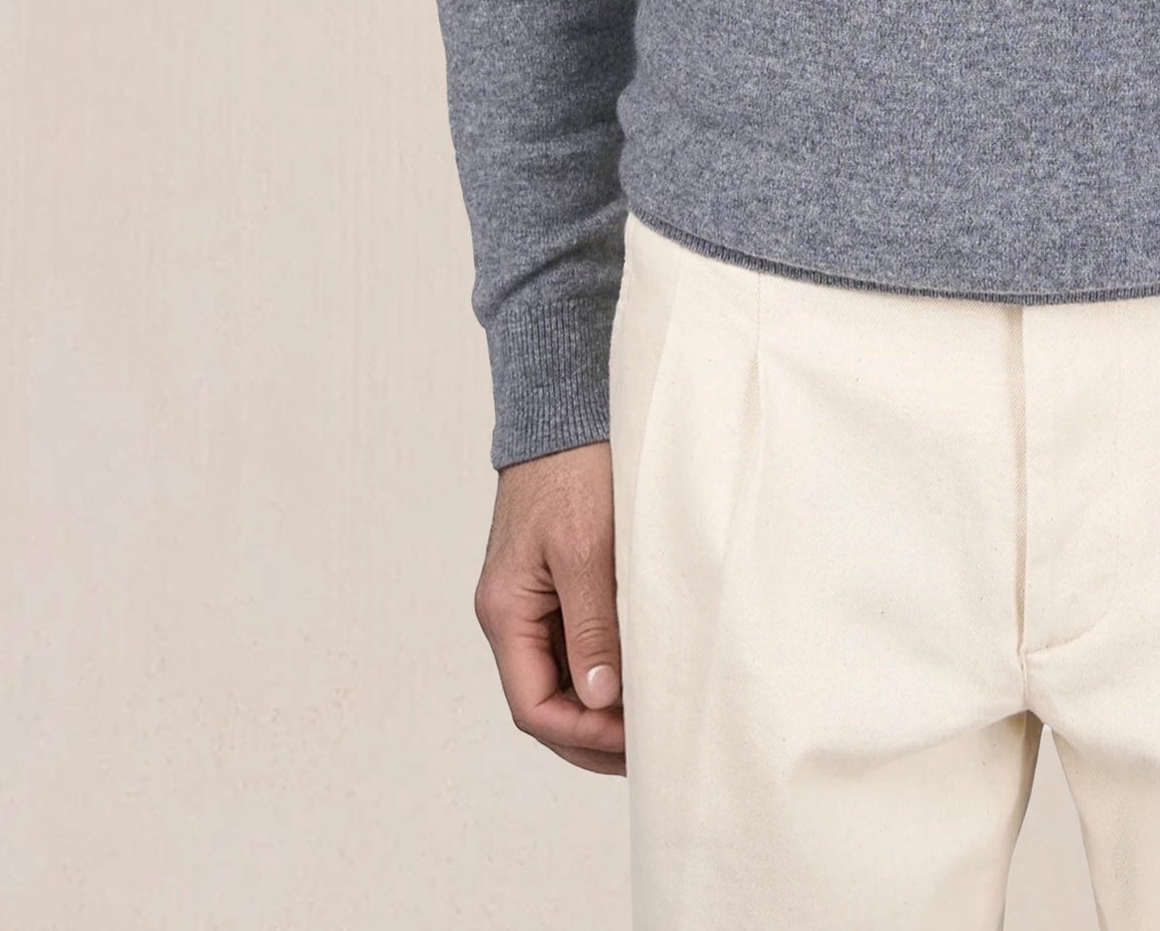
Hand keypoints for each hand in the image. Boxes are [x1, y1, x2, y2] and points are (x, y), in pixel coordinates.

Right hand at [473, 438, 628, 773]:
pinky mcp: (559, 584)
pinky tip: (643, 675)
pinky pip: (577, 645)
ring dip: (602, 706)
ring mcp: (535, 601)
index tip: (633, 738)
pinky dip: (607, 669)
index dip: (582, 734)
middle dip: (593, 735)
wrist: (568, 411)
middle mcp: (513, 615)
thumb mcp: (586, 550)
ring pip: (564, 678)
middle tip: (650, 748)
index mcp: (506, 612)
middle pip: (547, 702)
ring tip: (654, 718)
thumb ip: (591, 626)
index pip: (534, 706)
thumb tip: (600, 699)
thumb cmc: (574, 471)